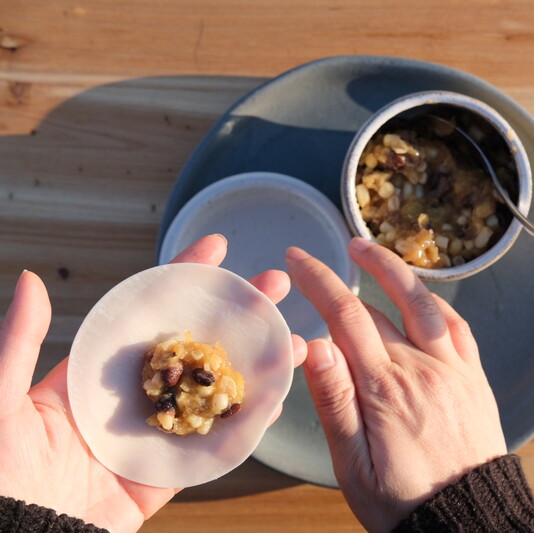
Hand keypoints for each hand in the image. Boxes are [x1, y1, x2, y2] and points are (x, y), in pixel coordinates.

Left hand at [0, 234, 306, 531]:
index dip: (182, 278)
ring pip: (214, 394)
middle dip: (239, 314)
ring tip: (293, 341)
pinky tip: (275, 397)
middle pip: (195, 347)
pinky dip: (247, 425)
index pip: (147, 315)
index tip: (216, 248)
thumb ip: (19, 342)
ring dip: (257, 366)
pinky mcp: (166, 477)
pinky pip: (212, 448)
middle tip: (275, 287)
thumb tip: (30, 281)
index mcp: (94, 375)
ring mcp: (153, 437)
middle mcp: (132, 400)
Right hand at [286, 237, 506, 532]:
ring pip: (421, 302)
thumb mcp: (353, 467)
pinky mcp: (472, 377)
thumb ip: (335, 404)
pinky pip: (456, 325)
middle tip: (316, 261)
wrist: (469, 522)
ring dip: (393, 270)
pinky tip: (421, 293)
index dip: (318, 281)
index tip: (298, 260)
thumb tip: (315, 347)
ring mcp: (451, 369)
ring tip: (367, 250)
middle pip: (375, 308)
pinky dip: (435, 301)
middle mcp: (420, 368)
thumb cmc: (404, 502)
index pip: (344, 317)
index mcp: (384, 388)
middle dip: (341, 278)